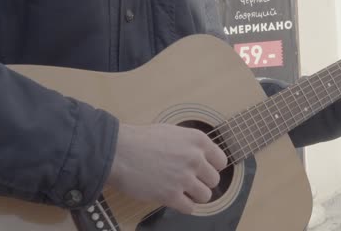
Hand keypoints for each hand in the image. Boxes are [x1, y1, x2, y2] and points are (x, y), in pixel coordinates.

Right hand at [108, 123, 227, 213]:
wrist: (119, 152)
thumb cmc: (142, 140)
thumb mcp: (173, 132)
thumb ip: (191, 145)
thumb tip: (203, 157)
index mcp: (197, 140)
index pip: (221, 160)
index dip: (212, 167)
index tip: (203, 170)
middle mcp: (195, 158)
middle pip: (214, 180)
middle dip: (202, 181)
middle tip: (188, 180)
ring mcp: (184, 178)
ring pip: (206, 196)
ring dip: (195, 195)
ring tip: (181, 190)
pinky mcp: (171, 195)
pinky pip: (190, 208)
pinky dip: (183, 206)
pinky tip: (173, 198)